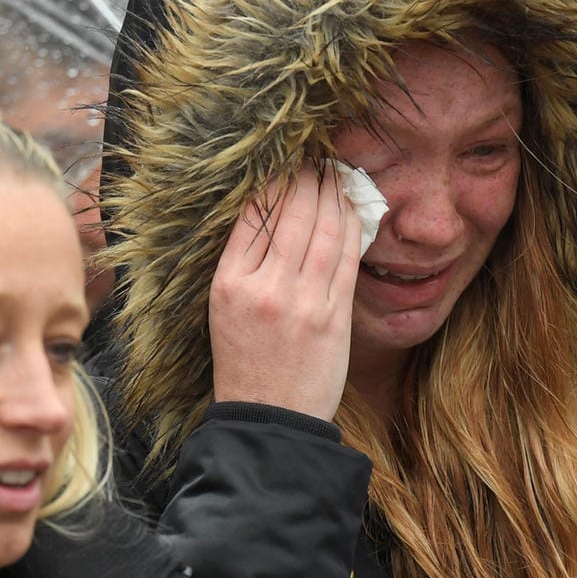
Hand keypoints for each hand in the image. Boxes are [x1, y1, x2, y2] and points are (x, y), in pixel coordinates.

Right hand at [210, 162, 361, 420]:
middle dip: (307, 177)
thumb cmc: (245, 361)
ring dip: (333, 193)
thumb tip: (270, 210)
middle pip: (292, 212)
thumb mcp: (223, 307)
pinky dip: (352, 224)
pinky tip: (353, 206)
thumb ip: (244, 262)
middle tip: (317, 158)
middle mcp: (264, 287)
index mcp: (229, 282)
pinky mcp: (334, 315)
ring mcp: (303, 301)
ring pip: (323, 228)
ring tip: (335, 172)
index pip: (253, 213)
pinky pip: (347, 256)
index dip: (274, 180)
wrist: (270, 419)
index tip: (286, 161)